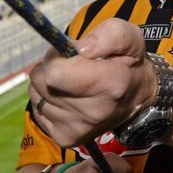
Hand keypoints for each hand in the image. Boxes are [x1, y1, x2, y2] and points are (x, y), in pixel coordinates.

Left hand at [30, 19, 156, 147]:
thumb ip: (109, 34)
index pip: (55, 73)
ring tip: (72, 81)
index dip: (57, 56)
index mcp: (110, 85)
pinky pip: (37, 108)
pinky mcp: (65, 138)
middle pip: (41, 81)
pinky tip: (68, 96)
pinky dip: (47, 98)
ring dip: (48, 82)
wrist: (136, 98)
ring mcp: (78, 128)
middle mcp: (93, 112)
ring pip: (36, 93)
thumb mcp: (130, 38)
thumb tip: (80, 48)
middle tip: (73, 65)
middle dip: (51, 66)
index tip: (71, 54)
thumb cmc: (129, 63)